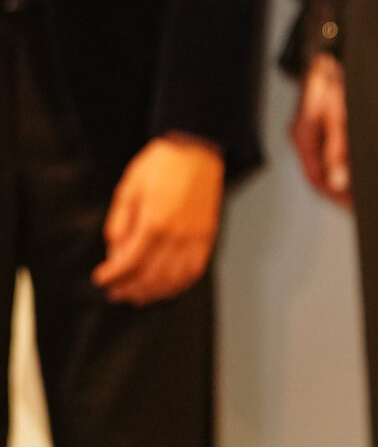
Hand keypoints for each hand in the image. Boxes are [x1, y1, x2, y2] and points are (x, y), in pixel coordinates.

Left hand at [94, 136, 224, 305]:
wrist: (195, 150)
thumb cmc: (160, 165)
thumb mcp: (128, 189)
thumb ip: (119, 224)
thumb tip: (115, 254)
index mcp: (154, 223)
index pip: (129, 263)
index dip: (112, 276)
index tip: (100, 280)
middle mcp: (176, 236)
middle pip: (151, 277)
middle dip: (129, 289)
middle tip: (114, 294)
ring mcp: (195, 239)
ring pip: (174, 279)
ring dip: (153, 292)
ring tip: (137, 296)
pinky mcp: (207, 238)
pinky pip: (194, 271)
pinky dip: (179, 285)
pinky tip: (166, 287)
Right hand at [290, 53, 350, 204]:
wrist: (330, 53)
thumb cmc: (331, 81)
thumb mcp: (337, 117)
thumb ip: (338, 150)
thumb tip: (339, 182)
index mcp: (302, 137)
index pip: (315, 177)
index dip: (333, 195)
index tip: (352, 207)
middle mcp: (307, 137)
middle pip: (322, 174)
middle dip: (341, 192)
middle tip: (361, 204)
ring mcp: (315, 132)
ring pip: (330, 163)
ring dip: (345, 178)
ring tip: (365, 191)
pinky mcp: (327, 124)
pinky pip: (335, 151)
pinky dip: (348, 162)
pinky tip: (362, 168)